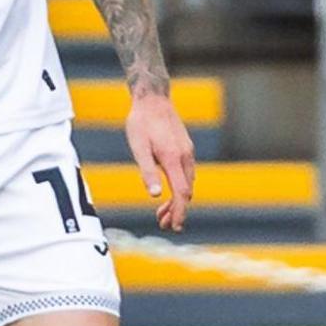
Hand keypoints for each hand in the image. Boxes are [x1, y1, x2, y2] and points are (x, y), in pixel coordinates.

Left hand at [125, 91, 195, 230]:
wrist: (153, 99)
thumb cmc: (141, 122)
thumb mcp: (138, 147)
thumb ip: (147, 171)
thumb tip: (155, 195)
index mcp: (173, 158)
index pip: (181, 193)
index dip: (180, 212)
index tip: (175, 226)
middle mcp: (185, 157)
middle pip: (186, 192)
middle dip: (177, 211)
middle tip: (164, 224)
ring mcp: (188, 152)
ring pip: (188, 184)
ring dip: (178, 200)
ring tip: (162, 213)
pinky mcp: (186, 149)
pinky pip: (187, 174)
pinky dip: (179, 187)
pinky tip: (168, 191)